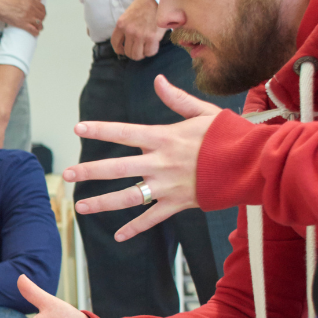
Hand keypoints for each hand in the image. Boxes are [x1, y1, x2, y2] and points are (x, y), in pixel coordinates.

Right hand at [0, 0, 45, 36]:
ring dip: (40, 26)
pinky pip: (33, 30)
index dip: (42, 11)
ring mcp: (27, 16)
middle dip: (41, 19)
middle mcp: (31, 8)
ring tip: (38, 28)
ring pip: (39, 24)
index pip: (42, 7)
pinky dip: (36, 32)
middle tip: (39, 21)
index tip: (40, 14)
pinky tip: (36, 33)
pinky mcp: (22, 24)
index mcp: (31, 0)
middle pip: (42, 16)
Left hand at [64, 74, 220, 240]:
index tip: (78, 128)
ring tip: (79, 207)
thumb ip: (177, 99)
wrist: (252, 163)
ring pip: (128, 197)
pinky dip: (135, 228)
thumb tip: (158, 81)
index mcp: (164, 138)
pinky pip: (152, 218)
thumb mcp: (203, 112)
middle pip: (117, 168)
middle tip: (66, 174)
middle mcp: (161, 163)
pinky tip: (118, 236)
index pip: (124, 132)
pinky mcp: (178, 204)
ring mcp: (168, 186)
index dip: (100, 130)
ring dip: (102, 202)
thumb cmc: (228, 135)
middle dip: (89, 171)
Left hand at [111, 0, 164, 60]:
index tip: (123, 50)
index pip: (115, 43)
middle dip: (133, 53)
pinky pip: (150, 52)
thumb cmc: (144, 5)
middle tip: (138, 49)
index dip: (119, 50)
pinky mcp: (152, 37)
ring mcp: (140, 35)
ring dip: (142, 54)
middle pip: (127, 52)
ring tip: (145, 48)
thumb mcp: (128, 14)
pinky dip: (151, 51)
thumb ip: (125, 27)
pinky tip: (153, 45)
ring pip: (137, 55)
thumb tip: (126, 41)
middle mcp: (129, 31)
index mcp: (121, 24)